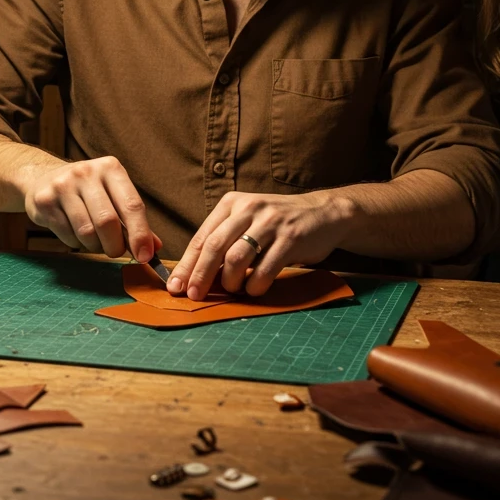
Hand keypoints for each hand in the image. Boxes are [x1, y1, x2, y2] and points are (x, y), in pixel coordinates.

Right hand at [23, 155, 161, 260]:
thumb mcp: (113, 195)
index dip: (140, 234)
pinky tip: (75, 233)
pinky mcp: (45, 201)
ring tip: (94, 241)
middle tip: (115, 252)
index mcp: (110, 168)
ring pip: (86, 232)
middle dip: (115, 246)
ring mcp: (63, 185)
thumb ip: (133, 220)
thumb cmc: (87, 192)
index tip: (144, 256)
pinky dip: (76, 243)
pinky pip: (68, 236)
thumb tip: (154, 247)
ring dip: (95, 246)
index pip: (132, 205)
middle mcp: (86, 172)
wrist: (43, 179)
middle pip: (107, 221)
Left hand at [167, 190, 354, 299]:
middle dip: (200, 275)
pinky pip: (264, 269)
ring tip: (232, 289)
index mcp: (232, 203)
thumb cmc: (277, 223)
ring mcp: (271, 222)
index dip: (187, 264)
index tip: (175, 286)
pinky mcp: (291, 238)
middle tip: (194, 296)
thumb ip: (225, 240)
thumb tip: (194, 273)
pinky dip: (254, 285)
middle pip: (214, 247)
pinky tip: (254, 289)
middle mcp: (249, 208)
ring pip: (236, 258)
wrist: (323, 213)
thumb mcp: (248, 220)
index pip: (202, 236)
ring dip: (230, 281)